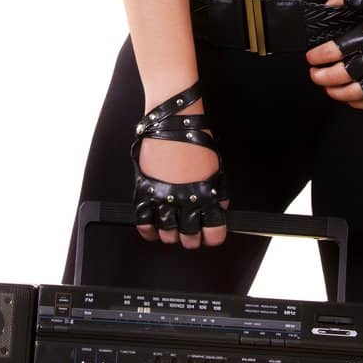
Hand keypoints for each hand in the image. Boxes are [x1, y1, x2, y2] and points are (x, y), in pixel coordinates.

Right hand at [134, 99, 230, 249]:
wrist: (174, 122)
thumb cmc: (195, 140)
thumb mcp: (216, 167)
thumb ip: (218, 191)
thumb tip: (219, 208)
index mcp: (206, 195)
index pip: (213, 231)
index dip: (213, 237)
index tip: (211, 235)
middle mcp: (185, 200)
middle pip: (189, 236)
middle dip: (192, 239)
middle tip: (191, 234)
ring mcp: (164, 197)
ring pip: (167, 232)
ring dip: (171, 235)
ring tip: (173, 231)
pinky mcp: (146, 191)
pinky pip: (143, 220)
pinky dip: (148, 230)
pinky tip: (153, 230)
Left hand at [305, 0, 362, 108]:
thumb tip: (328, 2)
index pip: (335, 50)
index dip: (319, 56)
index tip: (311, 57)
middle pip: (342, 74)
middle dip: (323, 77)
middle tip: (314, 75)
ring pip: (358, 91)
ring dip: (338, 92)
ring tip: (328, 90)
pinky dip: (362, 103)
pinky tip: (351, 99)